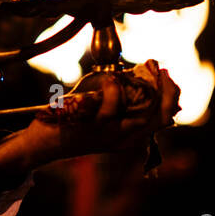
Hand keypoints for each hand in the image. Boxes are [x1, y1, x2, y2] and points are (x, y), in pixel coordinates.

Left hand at [19, 60, 180, 169]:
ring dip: (142, 92)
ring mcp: (107, 136)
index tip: (168, 77)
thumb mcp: (101, 109)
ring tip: (136, 74)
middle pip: (158, 120)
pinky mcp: (91, 129)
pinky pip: (109, 110)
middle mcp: (122, 139)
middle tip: (164, 73)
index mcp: (127, 136)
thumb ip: (119, 95)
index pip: (162, 120)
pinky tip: (111, 79)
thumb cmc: (73, 119)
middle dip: (167, 94)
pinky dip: (113, 91)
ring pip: (138, 118)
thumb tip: (135, 74)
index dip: (171, 98)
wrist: (43, 142)